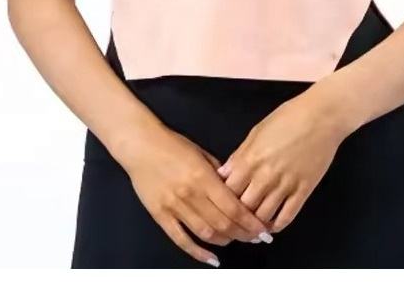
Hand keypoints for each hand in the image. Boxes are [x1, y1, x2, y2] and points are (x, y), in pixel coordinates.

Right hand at [119, 122, 272, 266]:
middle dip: (243, 234)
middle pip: (223, 223)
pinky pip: (181, 239)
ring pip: (205, 233)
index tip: (263, 230)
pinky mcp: (160, 215)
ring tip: (237, 241)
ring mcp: (174, 207)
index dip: (250, 222)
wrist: (140, 145)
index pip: (233, 207)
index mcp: (203, 176)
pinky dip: (197, 253)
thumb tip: (235, 189)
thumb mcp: (202, 152)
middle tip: (255, 238)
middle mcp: (190, 194)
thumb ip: (219, 173)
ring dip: (225, 241)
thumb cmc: (172, 144)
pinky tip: (211, 259)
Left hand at [217, 86, 349, 232]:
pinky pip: (287, 217)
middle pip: (243, 207)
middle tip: (236, 217)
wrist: (321, 117)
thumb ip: (240, 155)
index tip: (223, 202)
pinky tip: (272, 224)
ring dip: (256, 222)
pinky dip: (277, 225)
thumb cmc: (287, 118)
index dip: (222, 199)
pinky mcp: (303, 191)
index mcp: (250, 159)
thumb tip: (224, 174)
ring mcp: (285, 185)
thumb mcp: (256, 132)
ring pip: (263, 217)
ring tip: (252, 223)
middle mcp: (265, 176)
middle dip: (238, 213)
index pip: (227, 191)